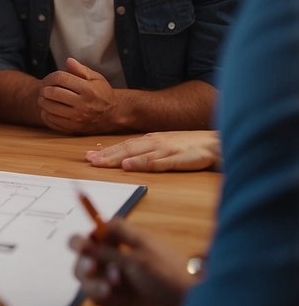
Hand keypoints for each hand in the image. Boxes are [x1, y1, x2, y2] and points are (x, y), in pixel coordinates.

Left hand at [38, 58, 121, 133]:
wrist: (113, 113)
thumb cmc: (102, 92)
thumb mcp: (96, 78)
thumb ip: (80, 69)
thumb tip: (68, 61)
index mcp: (88, 90)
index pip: (61, 78)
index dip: (50, 77)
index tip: (49, 79)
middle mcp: (83, 105)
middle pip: (52, 93)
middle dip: (44, 89)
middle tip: (44, 88)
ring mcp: (78, 119)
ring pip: (49, 108)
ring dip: (43, 101)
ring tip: (45, 98)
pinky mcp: (74, 129)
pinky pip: (52, 121)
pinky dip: (45, 114)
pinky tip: (48, 110)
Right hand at [70, 217, 195, 305]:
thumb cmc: (168, 276)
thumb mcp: (138, 258)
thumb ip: (107, 250)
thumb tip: (81, 238)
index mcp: (126, 242)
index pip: (98, 232)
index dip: (87, 237)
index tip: (80, 245)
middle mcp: (117, 260)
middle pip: (85, 255)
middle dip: (84, 261)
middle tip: (91, 267)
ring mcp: (115, 281)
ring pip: (86, 278)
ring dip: (92, 281)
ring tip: (108, 289)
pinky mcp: (114, 301)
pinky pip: (95, 297)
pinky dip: (101, 297)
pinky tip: (116, 300)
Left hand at [86, 130, 220, 171]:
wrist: (216, 143)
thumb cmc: (190, 146)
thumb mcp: (165, 146)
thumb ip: (148, 151)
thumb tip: (126, 159)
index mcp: (151, 140)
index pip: (124, 145)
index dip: (106, 151)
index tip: (88, 157)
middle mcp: (155, 142)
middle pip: (126, 148)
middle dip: (105, 155)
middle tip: (88, 160)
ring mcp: (167, 149)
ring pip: (138, 154)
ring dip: (118, 158)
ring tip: (101, 162)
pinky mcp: (179, 158)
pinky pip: (159, 162)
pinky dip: (142, 163)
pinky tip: (130, 166)